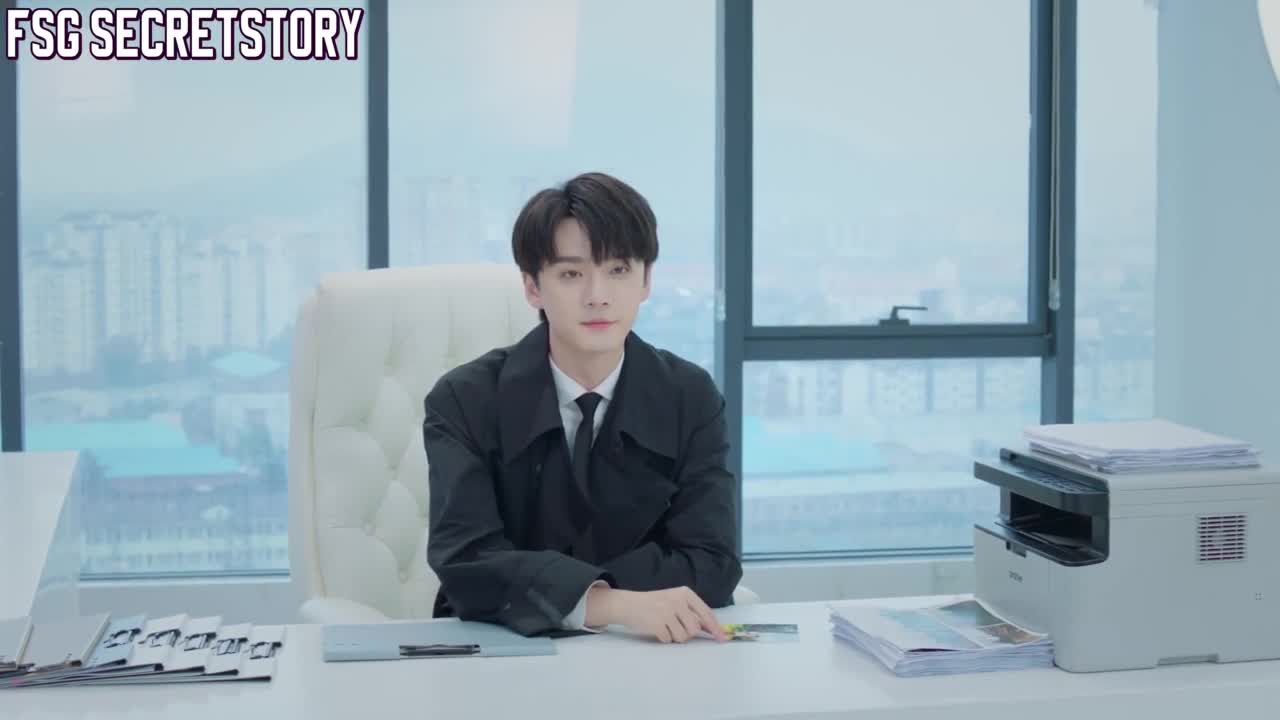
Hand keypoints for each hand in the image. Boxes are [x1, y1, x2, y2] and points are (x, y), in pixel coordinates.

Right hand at [587, 586, 728, 643]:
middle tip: (675, 626)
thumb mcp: (675, 601)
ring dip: (675, 636)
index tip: (722, 638)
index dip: (715, 627)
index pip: (706, 613)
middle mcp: (678, 601)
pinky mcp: (657, 623)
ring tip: (665, 626)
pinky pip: (669, 640)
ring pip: (683, 637)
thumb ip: (692, 613)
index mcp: (685, 593)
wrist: (628, 604)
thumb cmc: (655, 604)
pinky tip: (656, 628)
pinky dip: (663, 638)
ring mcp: (667, 612)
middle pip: (695, 628)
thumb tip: (712, 630)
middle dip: (687, 633)